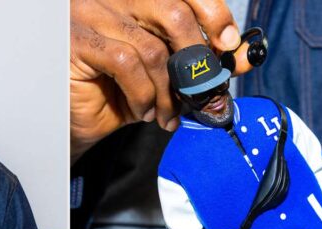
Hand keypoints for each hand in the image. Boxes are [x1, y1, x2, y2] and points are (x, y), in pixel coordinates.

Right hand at [71, 0, 250, 161]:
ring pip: (152, 47)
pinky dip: (143, 93)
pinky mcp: (79, 41)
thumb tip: (244, 56)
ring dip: (167, 91)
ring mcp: (93, 14)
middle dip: (195, 55)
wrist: (78, 123)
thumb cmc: (119, 96)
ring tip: (165, 113)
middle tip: (201, 88)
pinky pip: (127, 62)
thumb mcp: (167, 77)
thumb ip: (202, 62)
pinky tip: (144, 111)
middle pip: (172, 9)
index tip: (228, 44)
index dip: (212, 11)